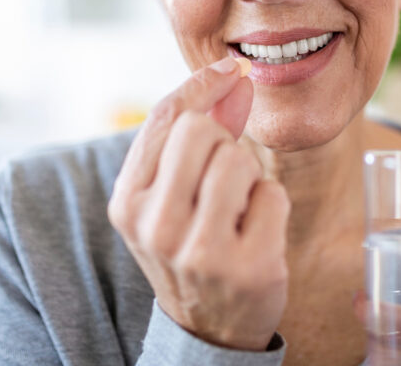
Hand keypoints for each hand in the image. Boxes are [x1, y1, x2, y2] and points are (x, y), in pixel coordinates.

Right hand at [107, 57, 290, 350]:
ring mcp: (200, 252)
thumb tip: (233, 74)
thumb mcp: (170, 195)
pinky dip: (271, 204)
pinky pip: (273, 194)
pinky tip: (255, 232)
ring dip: (248, 176)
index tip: (229, 70)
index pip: (164, 116)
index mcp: (128, 202)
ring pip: (239, 159)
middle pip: (201, 129)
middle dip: (223, 141)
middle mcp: (155, 227)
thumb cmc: (191, 244)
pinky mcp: (248, 268)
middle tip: (223, 175)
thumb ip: (193, 134)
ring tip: (236, 209)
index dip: (201, 83)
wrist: (210, 329)